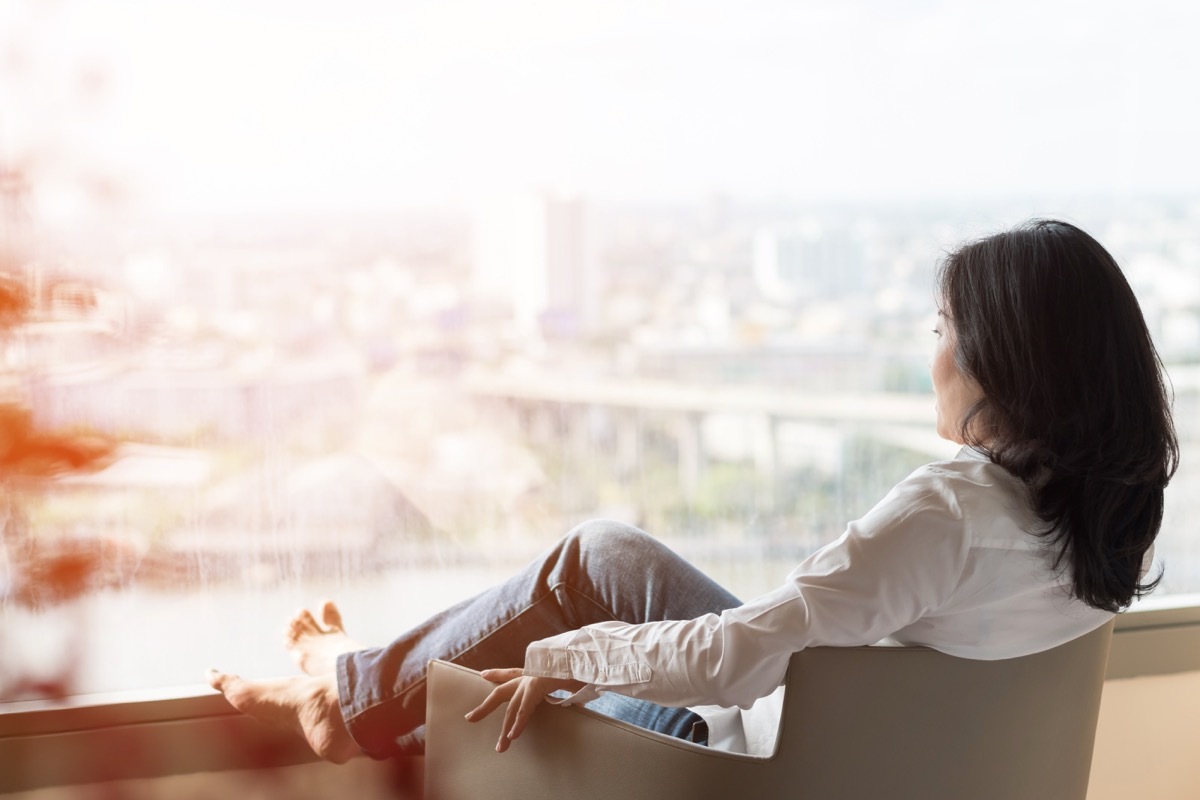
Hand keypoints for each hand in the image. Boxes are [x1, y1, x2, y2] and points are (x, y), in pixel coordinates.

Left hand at [464, 668, 584, 752]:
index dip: (497, 673)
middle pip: (501, 692)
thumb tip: (581, 700)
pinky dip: (518, 724)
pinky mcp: (535, 687)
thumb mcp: (573, 677)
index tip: (484, 674)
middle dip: (485, 707)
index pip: (512, 672)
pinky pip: (524, 710)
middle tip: (470, 718)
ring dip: (506, 730)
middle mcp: (528, 674)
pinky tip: (512, 736)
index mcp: (535, 670)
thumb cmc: (578, 663)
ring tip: (501, 747)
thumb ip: (572, 688)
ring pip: (512, 708)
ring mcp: (530, 680)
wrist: (582, 651)